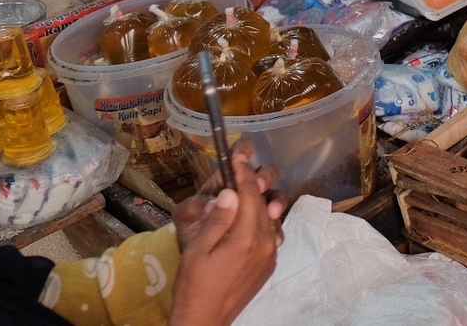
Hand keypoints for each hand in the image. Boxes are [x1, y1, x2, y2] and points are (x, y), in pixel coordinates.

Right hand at [167, 142, 282, 325]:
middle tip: (239, 168)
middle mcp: (265, 242)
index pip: (248, 195)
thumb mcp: (198, 250)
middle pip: (263, 203)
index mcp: (246, 236)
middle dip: (252, 183)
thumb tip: (230, 191)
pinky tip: (253, 218)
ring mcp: (271, 253)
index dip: (242, 174)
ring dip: (260, 201)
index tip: (236, 157)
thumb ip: (217, 219)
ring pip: (271, 216)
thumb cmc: (194, 285)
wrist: (205, 320)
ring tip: (246, 191)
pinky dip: (264, 221)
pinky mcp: (270, 263)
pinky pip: (272, 233)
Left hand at [173, 141, 283, 251]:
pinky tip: (275, 237)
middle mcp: (246, 192)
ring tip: (273, 213)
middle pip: (265, 173)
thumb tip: (216, 200)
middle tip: (260, 187)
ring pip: (275, 196)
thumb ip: (193, 207)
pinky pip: (278, 224)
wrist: (201, 267)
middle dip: (265, 177)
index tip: (242, 159)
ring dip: (277, 201)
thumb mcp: (185, 220)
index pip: (238, 157)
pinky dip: (278, 228)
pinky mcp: (267, 228)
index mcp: (226, 183)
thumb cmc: (192, 236)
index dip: (243, 151)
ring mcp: (259, 209)